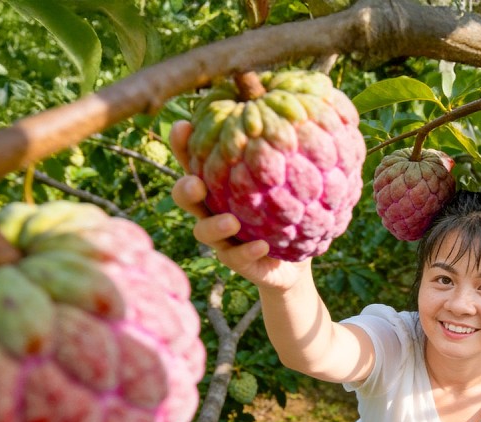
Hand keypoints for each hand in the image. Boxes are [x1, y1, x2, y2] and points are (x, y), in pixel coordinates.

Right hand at [169, 121, 305, 291]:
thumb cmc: (289, 205)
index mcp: (219, 182)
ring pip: (203, 231)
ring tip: (231, 221)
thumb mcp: (287, 175)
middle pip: (185, 196)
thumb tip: (292, 102)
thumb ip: (281, 148)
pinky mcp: (237, 260)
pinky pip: (236, 257)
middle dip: (184, 188)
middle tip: (195, 183)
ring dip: (214, 225)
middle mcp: (213, 207)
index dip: (182, 145)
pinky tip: (262, 245)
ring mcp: (222, 237)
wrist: (298, 256)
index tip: (183, 126)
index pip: (194, 159)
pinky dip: (247, 250)